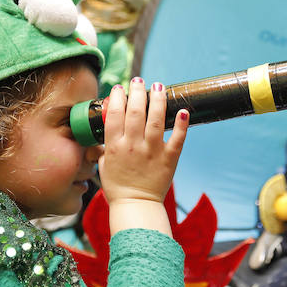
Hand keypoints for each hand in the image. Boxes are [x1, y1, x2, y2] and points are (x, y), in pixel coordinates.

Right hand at [99, 78, 188, 235]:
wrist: (136, 205)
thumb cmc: (117, 186)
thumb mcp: (103, 164)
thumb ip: (103, 145)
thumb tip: (105, 127)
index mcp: (114, 146)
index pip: (114, 114)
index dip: (116, 98)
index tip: (119, 88)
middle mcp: (133, 146)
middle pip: (135, 112)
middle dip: (137, 92)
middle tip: (139, 81)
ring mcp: (152, 151)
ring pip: (156, 120)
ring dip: (158, 100)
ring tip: (159, 86)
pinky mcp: (169, 159)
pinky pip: (177, 139)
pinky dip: (182, 124)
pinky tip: (183, 110)